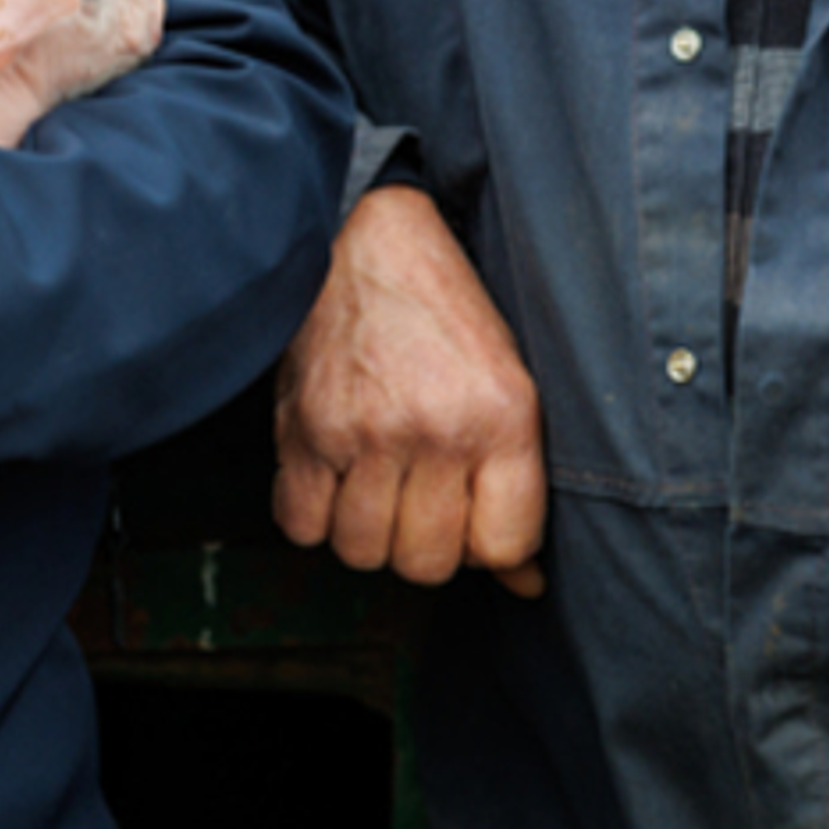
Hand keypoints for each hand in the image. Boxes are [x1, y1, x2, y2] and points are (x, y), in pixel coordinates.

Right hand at [272, 182, 547, 595]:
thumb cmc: (444, 317)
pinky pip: (302, 527)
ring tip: (376, 481)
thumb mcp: (507, 386)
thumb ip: (516, 489)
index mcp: (502, 415)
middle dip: (425, 543)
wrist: (367, 242)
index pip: (504, 547)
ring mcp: (363, 431)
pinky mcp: (303, 429)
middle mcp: (434, 428)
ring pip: (363, 552)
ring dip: (368, 531)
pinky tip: (333, 475)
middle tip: (420, 495)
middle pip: (428, 562)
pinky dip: (315, 515)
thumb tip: (525, 586)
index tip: (474, 512)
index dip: (487, 544)